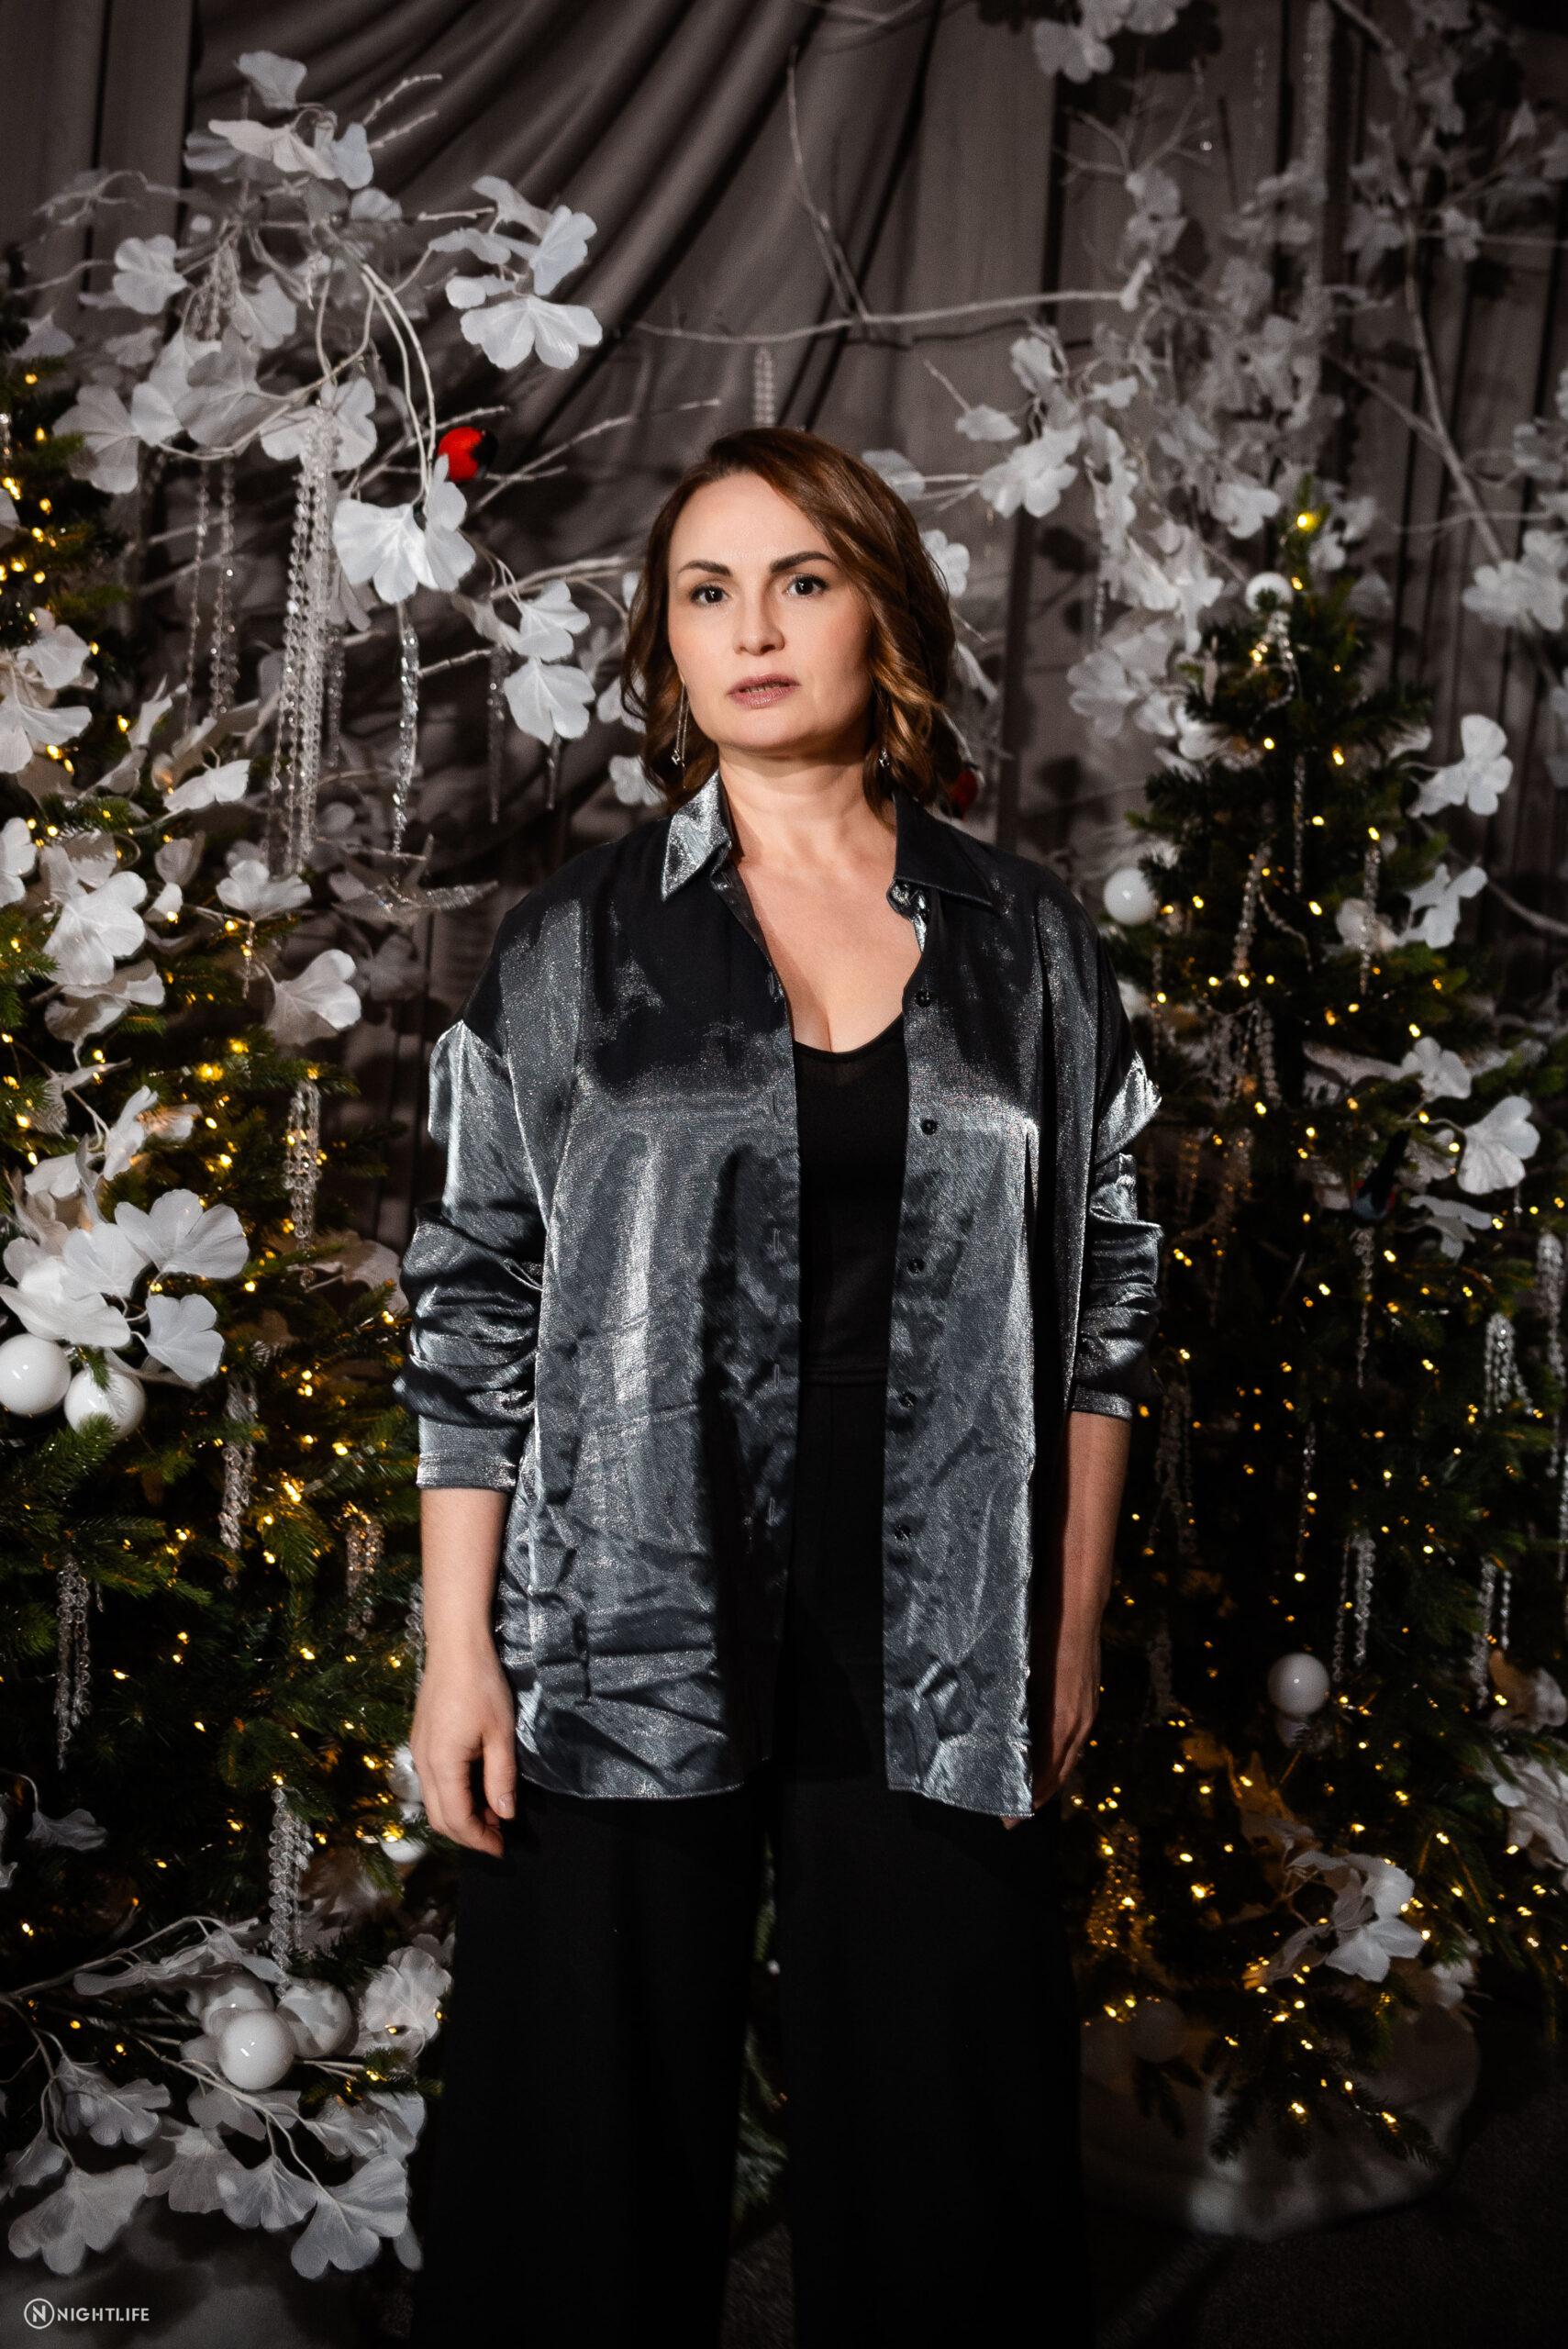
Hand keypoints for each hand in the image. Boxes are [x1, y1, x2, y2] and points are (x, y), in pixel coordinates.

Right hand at [410, 1640, 517, 1856]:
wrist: (455, 1647)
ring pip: (433, 1801)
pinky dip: (452, 1795)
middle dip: (468, 1833)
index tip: (502, 1848)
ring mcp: (418, 1751)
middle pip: (439, 1818)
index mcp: (442, 1765)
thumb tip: (505, 1814)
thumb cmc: (482, 1686)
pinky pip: (432, 1782)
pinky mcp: (420, 1741)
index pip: (457, 1819)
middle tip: (498, 1836)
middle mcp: (422, 1763)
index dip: (479, 1839)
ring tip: (493, 1812)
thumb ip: (501, 1777)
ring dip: (460, 1814)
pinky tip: (476, 1786)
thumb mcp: (500, 1733)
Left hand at [1001, 1629, 1100, 1828]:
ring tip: (1027, 1789)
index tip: (1010, 1818)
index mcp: (1063, 1721)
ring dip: (1050, 1775)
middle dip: (1039, 1794)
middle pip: (1060, 1770)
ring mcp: (1088, 1709)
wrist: (1077, 1605)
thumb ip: (1016, 1710)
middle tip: (1014, 1812)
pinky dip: (1059, 1753)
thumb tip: (999, 1740)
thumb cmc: (1045, 1635)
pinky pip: (1074, 1738)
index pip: (1047, 1774)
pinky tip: (1045, 1752)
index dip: (1030, 1798)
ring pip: (1068, 1755)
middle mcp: (1080, 1721)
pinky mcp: (1089, 1698)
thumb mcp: (1024, 1675)